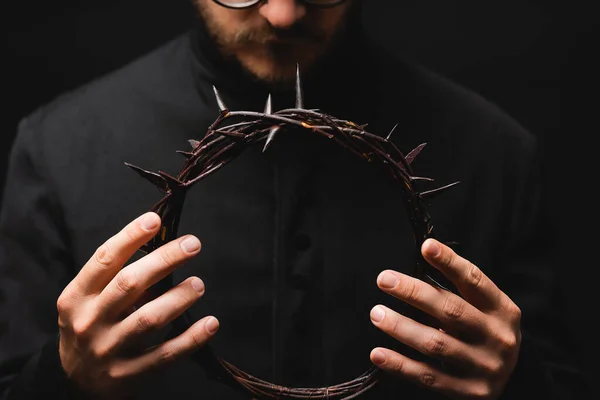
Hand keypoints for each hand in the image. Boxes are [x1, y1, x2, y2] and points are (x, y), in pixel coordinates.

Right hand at [56, 212, 218, 396]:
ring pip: (148, 319)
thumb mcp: (89, 300)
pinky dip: (191, 339)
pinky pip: (165, 354)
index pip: (104, 259)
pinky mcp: (127, 374)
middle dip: (164, 260)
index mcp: (77, 296)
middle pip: (129, 283)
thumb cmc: (91, 325)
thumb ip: (117, 277)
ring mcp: (107, 350)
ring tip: (198, 284)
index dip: (130, 237)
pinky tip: (210, 323)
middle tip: (193, 244)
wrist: (74, 380)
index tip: (155, 220)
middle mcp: (89, 321)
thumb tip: (164, 248)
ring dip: (178, 298)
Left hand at [369, 238, 520, 398]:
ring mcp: (485, 367)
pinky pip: (428, 376)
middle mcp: (498, 338)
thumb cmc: (484, 334)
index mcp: (502, 310)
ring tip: (376, 313)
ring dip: (401, 327)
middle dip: (414, 292)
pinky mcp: (470, 392)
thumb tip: (417, 266)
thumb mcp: (482, 310)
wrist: (513, 381)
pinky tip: (378, 353)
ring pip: (436, 344)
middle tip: (384, 279)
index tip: (426, 246)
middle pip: (451, 311)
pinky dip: (400, 364)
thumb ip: (457, 292)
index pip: (474, 281)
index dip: (450, 263)